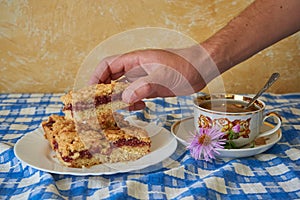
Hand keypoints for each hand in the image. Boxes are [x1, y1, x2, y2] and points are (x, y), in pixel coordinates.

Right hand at [89, 45, 218, 104]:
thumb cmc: (185, 65)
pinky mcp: (151, 88)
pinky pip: (135, 96)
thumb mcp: (164, 75)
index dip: (96, 77)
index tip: (90, 92)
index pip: (108, 66)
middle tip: (99, 108)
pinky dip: (133, 104)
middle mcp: (136, 69)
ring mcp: (143, 79)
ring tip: (118, 111)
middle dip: (104, 92)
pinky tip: (139, 108)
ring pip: (123, 90)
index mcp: (134, 60)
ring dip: (119, 101)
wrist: (201, 69)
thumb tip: (125, 99)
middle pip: (112, 79)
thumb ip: (144, 85)